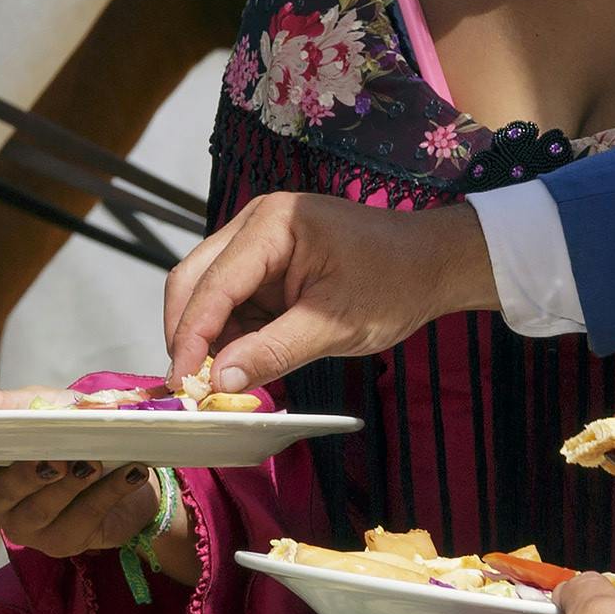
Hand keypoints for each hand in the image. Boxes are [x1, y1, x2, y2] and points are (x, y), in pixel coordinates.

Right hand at [0, 370, 189, 577]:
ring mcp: (33, 530)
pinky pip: (84, 520)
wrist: (124, 456)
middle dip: (25, 478)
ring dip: (71, 485)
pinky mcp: (69, 543)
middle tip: (53, 458)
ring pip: (42, 513)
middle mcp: (1, 506)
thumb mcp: (35, 408)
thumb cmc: (67, 429)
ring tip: (95, 461)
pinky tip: (129, 472)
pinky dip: (108, 493)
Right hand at [162, 193, 495, 393]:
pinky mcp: (265, 267)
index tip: (182, 384)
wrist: (432, 263)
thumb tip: (221, 382)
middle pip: (193, 280)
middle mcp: (254, 226)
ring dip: (206, 338)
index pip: (212, 284)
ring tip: (214, 383)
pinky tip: (237, 366)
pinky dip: (229, 336)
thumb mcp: (334, 324)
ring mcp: (257, 243)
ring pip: (207, 293)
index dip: (191, 336)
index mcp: (271, 225)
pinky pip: (232, 303)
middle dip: (187, 335)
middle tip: (188, 387)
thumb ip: (273, 352)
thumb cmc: (394, 283)